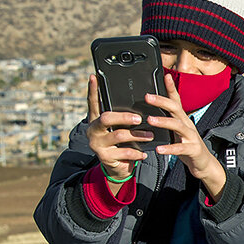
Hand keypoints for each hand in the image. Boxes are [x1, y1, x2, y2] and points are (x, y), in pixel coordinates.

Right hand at [85, 75, 150, 189]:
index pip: (93, 102)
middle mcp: (93, 130)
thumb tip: (138, 98)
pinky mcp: (104, 157)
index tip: (94, 76)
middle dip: (124, 116)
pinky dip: (136, 152)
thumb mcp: (120, 128)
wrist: (117, 167)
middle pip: (106, 118)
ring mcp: (97, 144)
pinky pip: (124, 152)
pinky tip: (144, 152)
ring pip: (119, 135)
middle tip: (139, 118)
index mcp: (96, 119)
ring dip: (137, 135)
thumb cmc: (121, 143)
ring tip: (150, 135)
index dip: (93, 90)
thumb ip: (122, 115)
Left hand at [145, 78, 227, 199]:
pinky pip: (181, 148)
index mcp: (183, 120)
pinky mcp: (193, 150)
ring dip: (164, 121)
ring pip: (178, 126)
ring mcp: (192, 137)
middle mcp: (188, 125)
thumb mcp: (178, 132)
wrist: (204, 164)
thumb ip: (168, 121)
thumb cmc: (188, 147)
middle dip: (162, 101)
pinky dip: (170, 148)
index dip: (171, 88)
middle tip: (147, 97)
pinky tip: (159, 149)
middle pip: (176, 109)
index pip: (176, 101)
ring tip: (150, 120)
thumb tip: (151, 113)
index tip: (165, 76)